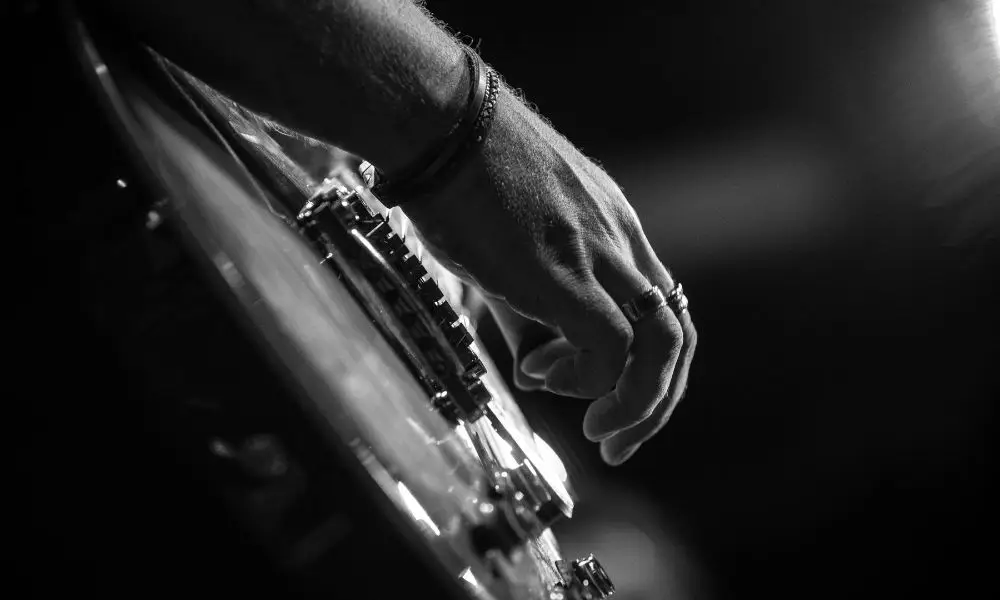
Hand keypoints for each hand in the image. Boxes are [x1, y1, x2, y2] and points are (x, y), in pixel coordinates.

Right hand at [402, 86, 696, 464]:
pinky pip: (610, 346)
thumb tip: (537, 372)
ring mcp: (597, 255)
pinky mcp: (563, 274)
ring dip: (639, 402)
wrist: (440, 125)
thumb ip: (532, 313)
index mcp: (615, 229)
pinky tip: (542, 377)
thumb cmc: (461, 177)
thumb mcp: (510, 246)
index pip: (664, 309)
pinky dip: (590, 380)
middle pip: (679, 335)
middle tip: (619, 441)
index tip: (612, 404)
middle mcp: (620, 241)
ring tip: (599, 430)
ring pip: (661, 344)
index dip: (651, 369)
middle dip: (659, 401)